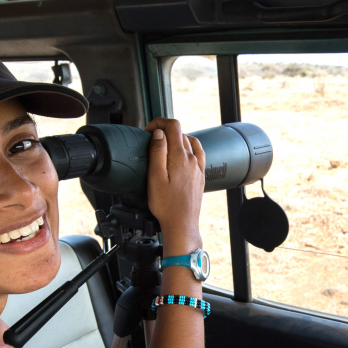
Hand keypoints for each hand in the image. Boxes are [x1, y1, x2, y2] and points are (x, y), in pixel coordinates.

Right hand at [144, 118, 204, 253]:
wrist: (181, 224)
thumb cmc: (166, 205)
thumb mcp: (155, 177)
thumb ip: (157, 152)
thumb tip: (159, 133)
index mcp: (180, 156)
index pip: (173, 125)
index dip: (158, 123)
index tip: (148, 131)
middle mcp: (192, 159)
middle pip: (180, 133)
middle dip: (164, 132)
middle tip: (151, 142)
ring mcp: (198, 167)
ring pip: (189, 142)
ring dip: (176, 139)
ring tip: (163, 147)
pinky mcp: (200, 176)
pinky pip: (197, 154)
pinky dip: (188, 148)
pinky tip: (181, 155)